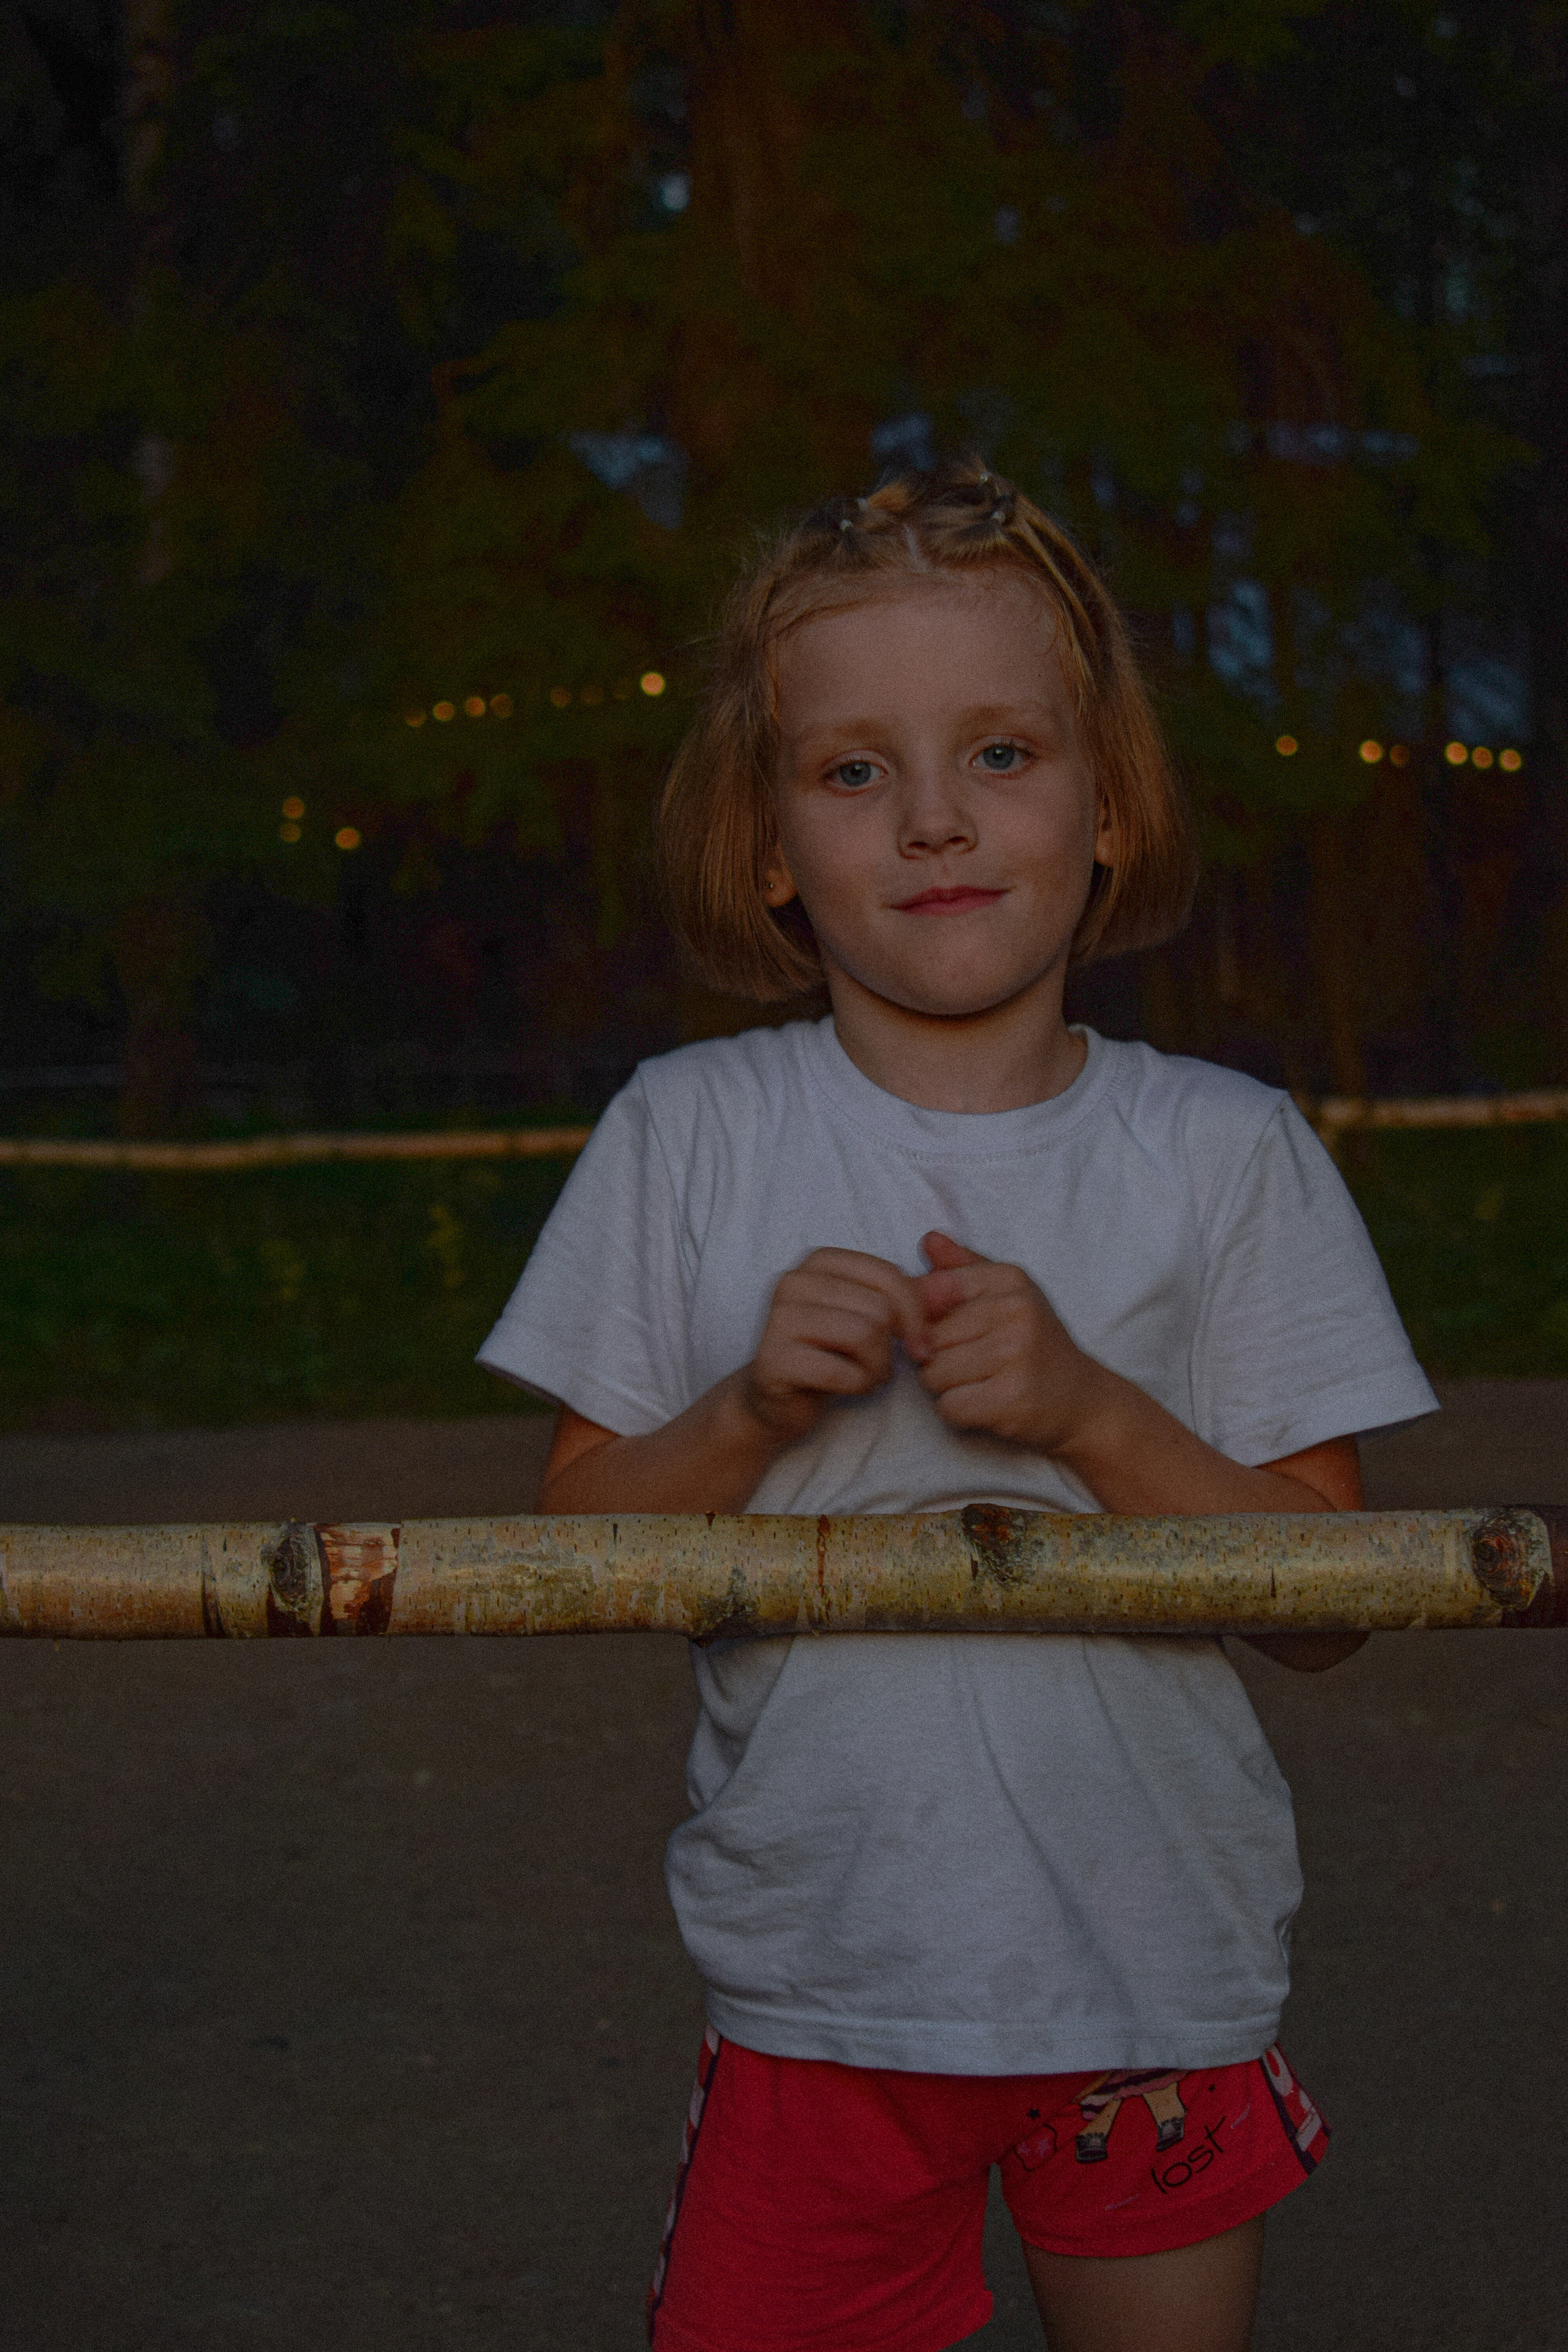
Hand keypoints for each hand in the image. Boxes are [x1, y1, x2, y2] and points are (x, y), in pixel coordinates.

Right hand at [740, 1247, 929, 1445]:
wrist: (779, 1400)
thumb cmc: (834, 1353)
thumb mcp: (876, 1318)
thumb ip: (914, 1298)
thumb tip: (954, 1284)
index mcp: (820, 1260)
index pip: (889, 1275)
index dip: (917, 1314)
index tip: (920, 1344)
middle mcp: (793, 1280)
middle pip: (879, 1308)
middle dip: (892, 1347)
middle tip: (882, 1365)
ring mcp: (778, 1319)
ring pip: (864, 1335)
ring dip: (878, 1368)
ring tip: (866, 1375)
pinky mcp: (773, 1360)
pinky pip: (843, 1371)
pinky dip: (858, 1385)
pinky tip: (850, 1387)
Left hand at [915, 1230, 1098, 1453]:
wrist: (1082, 1400)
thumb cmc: (1034, 1343)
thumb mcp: (1008, 1295)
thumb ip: (964, 1268)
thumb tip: (928, 1239)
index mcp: (1011, 1280)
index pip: (932, 1292)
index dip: (930, 1319)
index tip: (957, 1331)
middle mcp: (1016, 1311)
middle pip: (928, 1337)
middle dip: (937, 1356)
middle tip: (974, 1363)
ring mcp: (1016, 1355)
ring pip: (933, 1374)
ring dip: (946, 1386)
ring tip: (980, 1383)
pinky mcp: (1012, 1400)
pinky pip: (949, 1406)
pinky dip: (959, 1412)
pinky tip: (986, 1405)